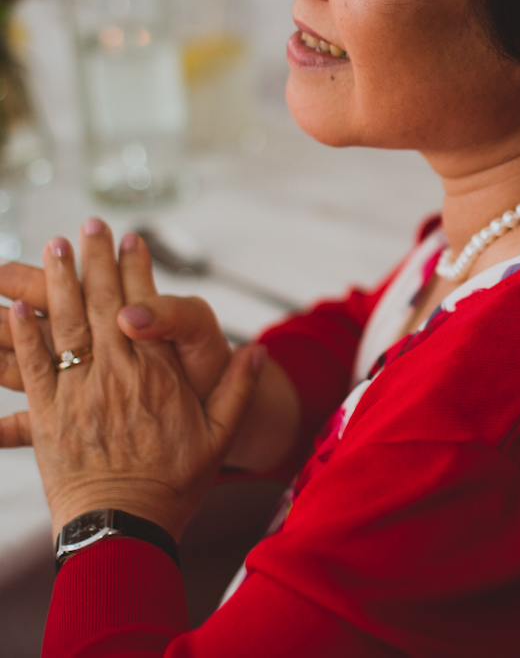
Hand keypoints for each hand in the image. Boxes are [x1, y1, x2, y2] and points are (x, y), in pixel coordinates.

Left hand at [5, 220, 260, 538]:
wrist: (125, 529)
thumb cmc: (173, 486)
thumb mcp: (219, 439)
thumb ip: (238, 390)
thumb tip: (258, 350)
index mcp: (157, 375)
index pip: (145, 308)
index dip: (136, 270)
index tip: (131, 239)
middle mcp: (116, 374)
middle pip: (102, 304)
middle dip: (94, 261)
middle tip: (88, 226)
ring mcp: (79, 393)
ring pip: (66, 325)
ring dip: (58, 283)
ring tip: (54, 247)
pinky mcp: (49, 416)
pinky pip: (34, 366)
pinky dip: (27, 334)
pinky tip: (19, 307)